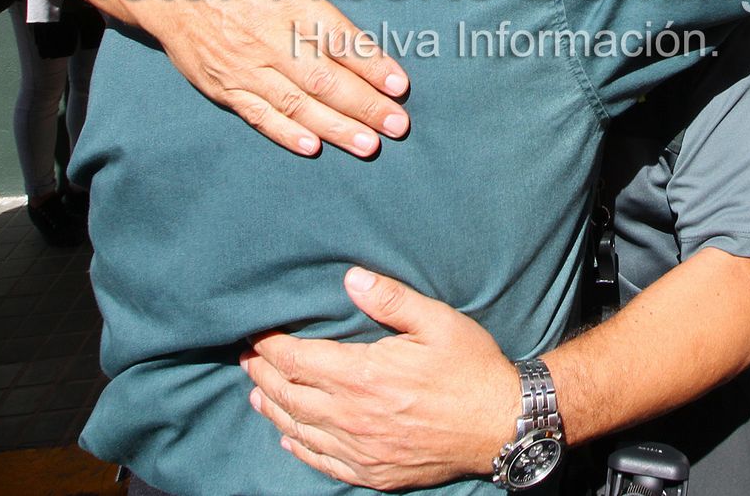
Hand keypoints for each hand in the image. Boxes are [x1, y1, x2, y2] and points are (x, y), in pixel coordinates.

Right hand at [129, 0, 410, 156]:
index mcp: (289, 4)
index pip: (338, 39)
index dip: (371, 64)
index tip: (400, 85)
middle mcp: (270, 40)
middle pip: (324, 80)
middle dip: (364, 105)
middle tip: (398, 126)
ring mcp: (246, 68)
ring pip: (296, 105)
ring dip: (335, 127)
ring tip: (368, 145)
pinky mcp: (225, 87)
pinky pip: (259, 116)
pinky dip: (285, 133)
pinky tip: (313, 147)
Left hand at [242, 267, 519, 489]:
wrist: (502, 424)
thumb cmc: (471, 367)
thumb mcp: (437, 321)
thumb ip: (391, 299)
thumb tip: (351, 279)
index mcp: (363, 375)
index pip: (296, 360)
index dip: (269, 347)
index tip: (256, 334)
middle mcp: (353, 416)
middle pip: (288, 395)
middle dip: (262, 374)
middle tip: (247, 359)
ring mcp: (362, 448)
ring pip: (299, 429)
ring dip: (272, 408)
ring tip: (256, 393)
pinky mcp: (374, 471)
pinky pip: (323, 461)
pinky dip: (299, 447)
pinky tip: (289, 436)